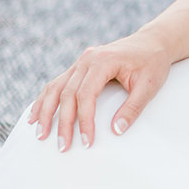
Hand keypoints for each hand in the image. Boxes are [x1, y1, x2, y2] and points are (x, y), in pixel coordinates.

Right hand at [28, 31, 172, 150]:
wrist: (153, 42)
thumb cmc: (152, 62)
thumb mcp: (149, 85)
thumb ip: (133, 107)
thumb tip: (117, 131)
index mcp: (103, 61)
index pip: (86, 95)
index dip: (84, 120)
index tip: (87, 141)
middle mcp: (87, 59)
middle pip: (67, 94)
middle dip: (63, 122)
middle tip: (62, 146)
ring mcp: (81, 61)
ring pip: (56, 87)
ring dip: (45, 111)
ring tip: (40, 134)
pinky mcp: (79, 66)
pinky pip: (57, 83)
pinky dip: (45, 99)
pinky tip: (35, 115)